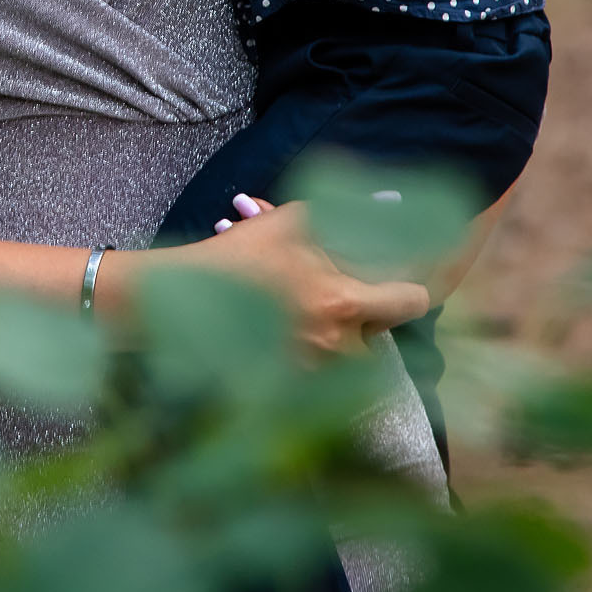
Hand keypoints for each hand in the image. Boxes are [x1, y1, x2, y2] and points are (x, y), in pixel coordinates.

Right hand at [171, 198, 429, 354]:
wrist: (179, 304)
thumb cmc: (237, 258)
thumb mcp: (291, 223)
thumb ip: (345, 213)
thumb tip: (392, 201)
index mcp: (342, 302)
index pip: (413, 302)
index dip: (411, 287)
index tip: (396, 278)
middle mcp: (334, 345)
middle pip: (382, 330)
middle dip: (368, 311)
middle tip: (339, 291)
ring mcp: (313, 373)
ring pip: (353, 354)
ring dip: (341, 334)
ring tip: (305, 309)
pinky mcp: (291, 389)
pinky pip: (324, 375)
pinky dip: (315, 354)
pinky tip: (287, 332)